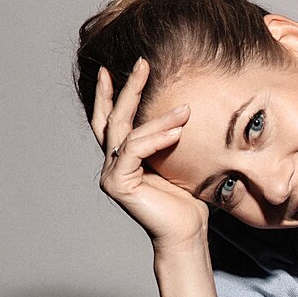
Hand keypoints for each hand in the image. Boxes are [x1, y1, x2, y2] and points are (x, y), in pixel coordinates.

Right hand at [91, 57, 209, 249]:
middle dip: (128, 89)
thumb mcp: (177, 160)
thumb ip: (169, 138)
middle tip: (141, 63)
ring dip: (158, 118)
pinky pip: (135, 150)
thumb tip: (183, 107)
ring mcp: (112, 174)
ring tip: (185, 109)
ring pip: (129, 133)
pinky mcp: (118, 184)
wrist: (186, 233)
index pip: (111, 120)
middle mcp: (112, 163)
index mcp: (124, 157)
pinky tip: (178, 131)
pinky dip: (157, 138)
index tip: (112, 69)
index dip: (110, 95)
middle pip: (114, 118)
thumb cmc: (187, 200)